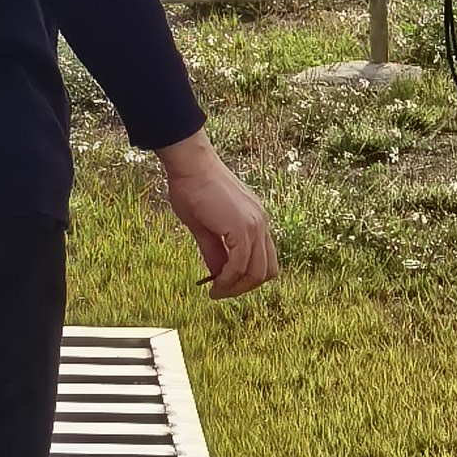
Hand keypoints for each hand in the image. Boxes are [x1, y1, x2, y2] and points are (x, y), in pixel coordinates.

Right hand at [159, 128, 275, 300]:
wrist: (190, 164)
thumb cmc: (192, 188)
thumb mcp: (205, 226)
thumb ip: (215, 251)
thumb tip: (217, 275)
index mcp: (255, 221)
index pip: (263, 260)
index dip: (246, 278)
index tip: (223, 284)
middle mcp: (261, 224)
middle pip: (266, 271)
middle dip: (244, 288)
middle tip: (221, 292)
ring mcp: (255, 225)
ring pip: (257, 272)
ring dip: (237, 287)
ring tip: (216, 291)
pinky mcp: (242, 227)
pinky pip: (240, 265)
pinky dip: (228, 279)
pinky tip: (214, 283)